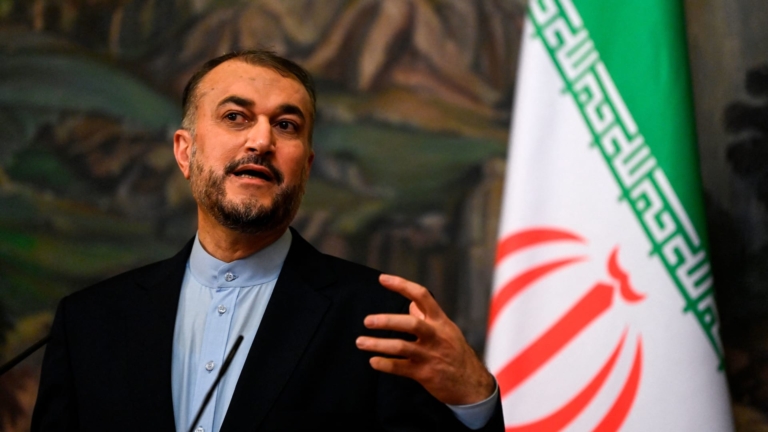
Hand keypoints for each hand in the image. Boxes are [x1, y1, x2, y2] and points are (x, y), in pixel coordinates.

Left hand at [355, 274, 495, 404]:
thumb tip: (411, 303)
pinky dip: (385, 364)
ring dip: (378, 344)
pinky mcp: (425, 374)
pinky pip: (400, 368)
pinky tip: (373, 361)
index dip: (402, 285)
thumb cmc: (456, 353)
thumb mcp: (447, 330)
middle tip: (367, 321)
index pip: (422, 296)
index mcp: (440, 321)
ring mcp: (430, 355)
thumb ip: (428, 316)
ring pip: (401, 347)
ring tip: (360, 342)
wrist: (471, 384)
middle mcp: (435, 336)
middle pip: (411, 323)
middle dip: (387, 321)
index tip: (383, 279)